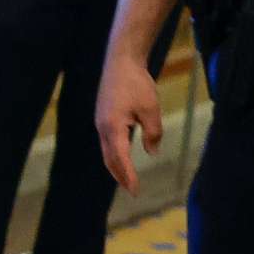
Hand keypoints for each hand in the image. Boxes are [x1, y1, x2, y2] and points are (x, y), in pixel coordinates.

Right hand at [95, 55, 162, 193]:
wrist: (120, 63)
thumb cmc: (137, 84)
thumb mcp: (151, 109)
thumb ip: (153, 133)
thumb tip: (151, 152)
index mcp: (113, 128)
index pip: (120, 159)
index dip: (128, 176)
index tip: (135, 191)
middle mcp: (103, 128)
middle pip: (109, 158)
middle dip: (120, 175)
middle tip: (131, 189)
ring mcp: (101, 122)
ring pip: (107, 150)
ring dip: (116, 165)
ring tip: (127, 177)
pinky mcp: (103, 117)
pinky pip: (108, 141)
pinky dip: (115, 153)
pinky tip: (123, 155)